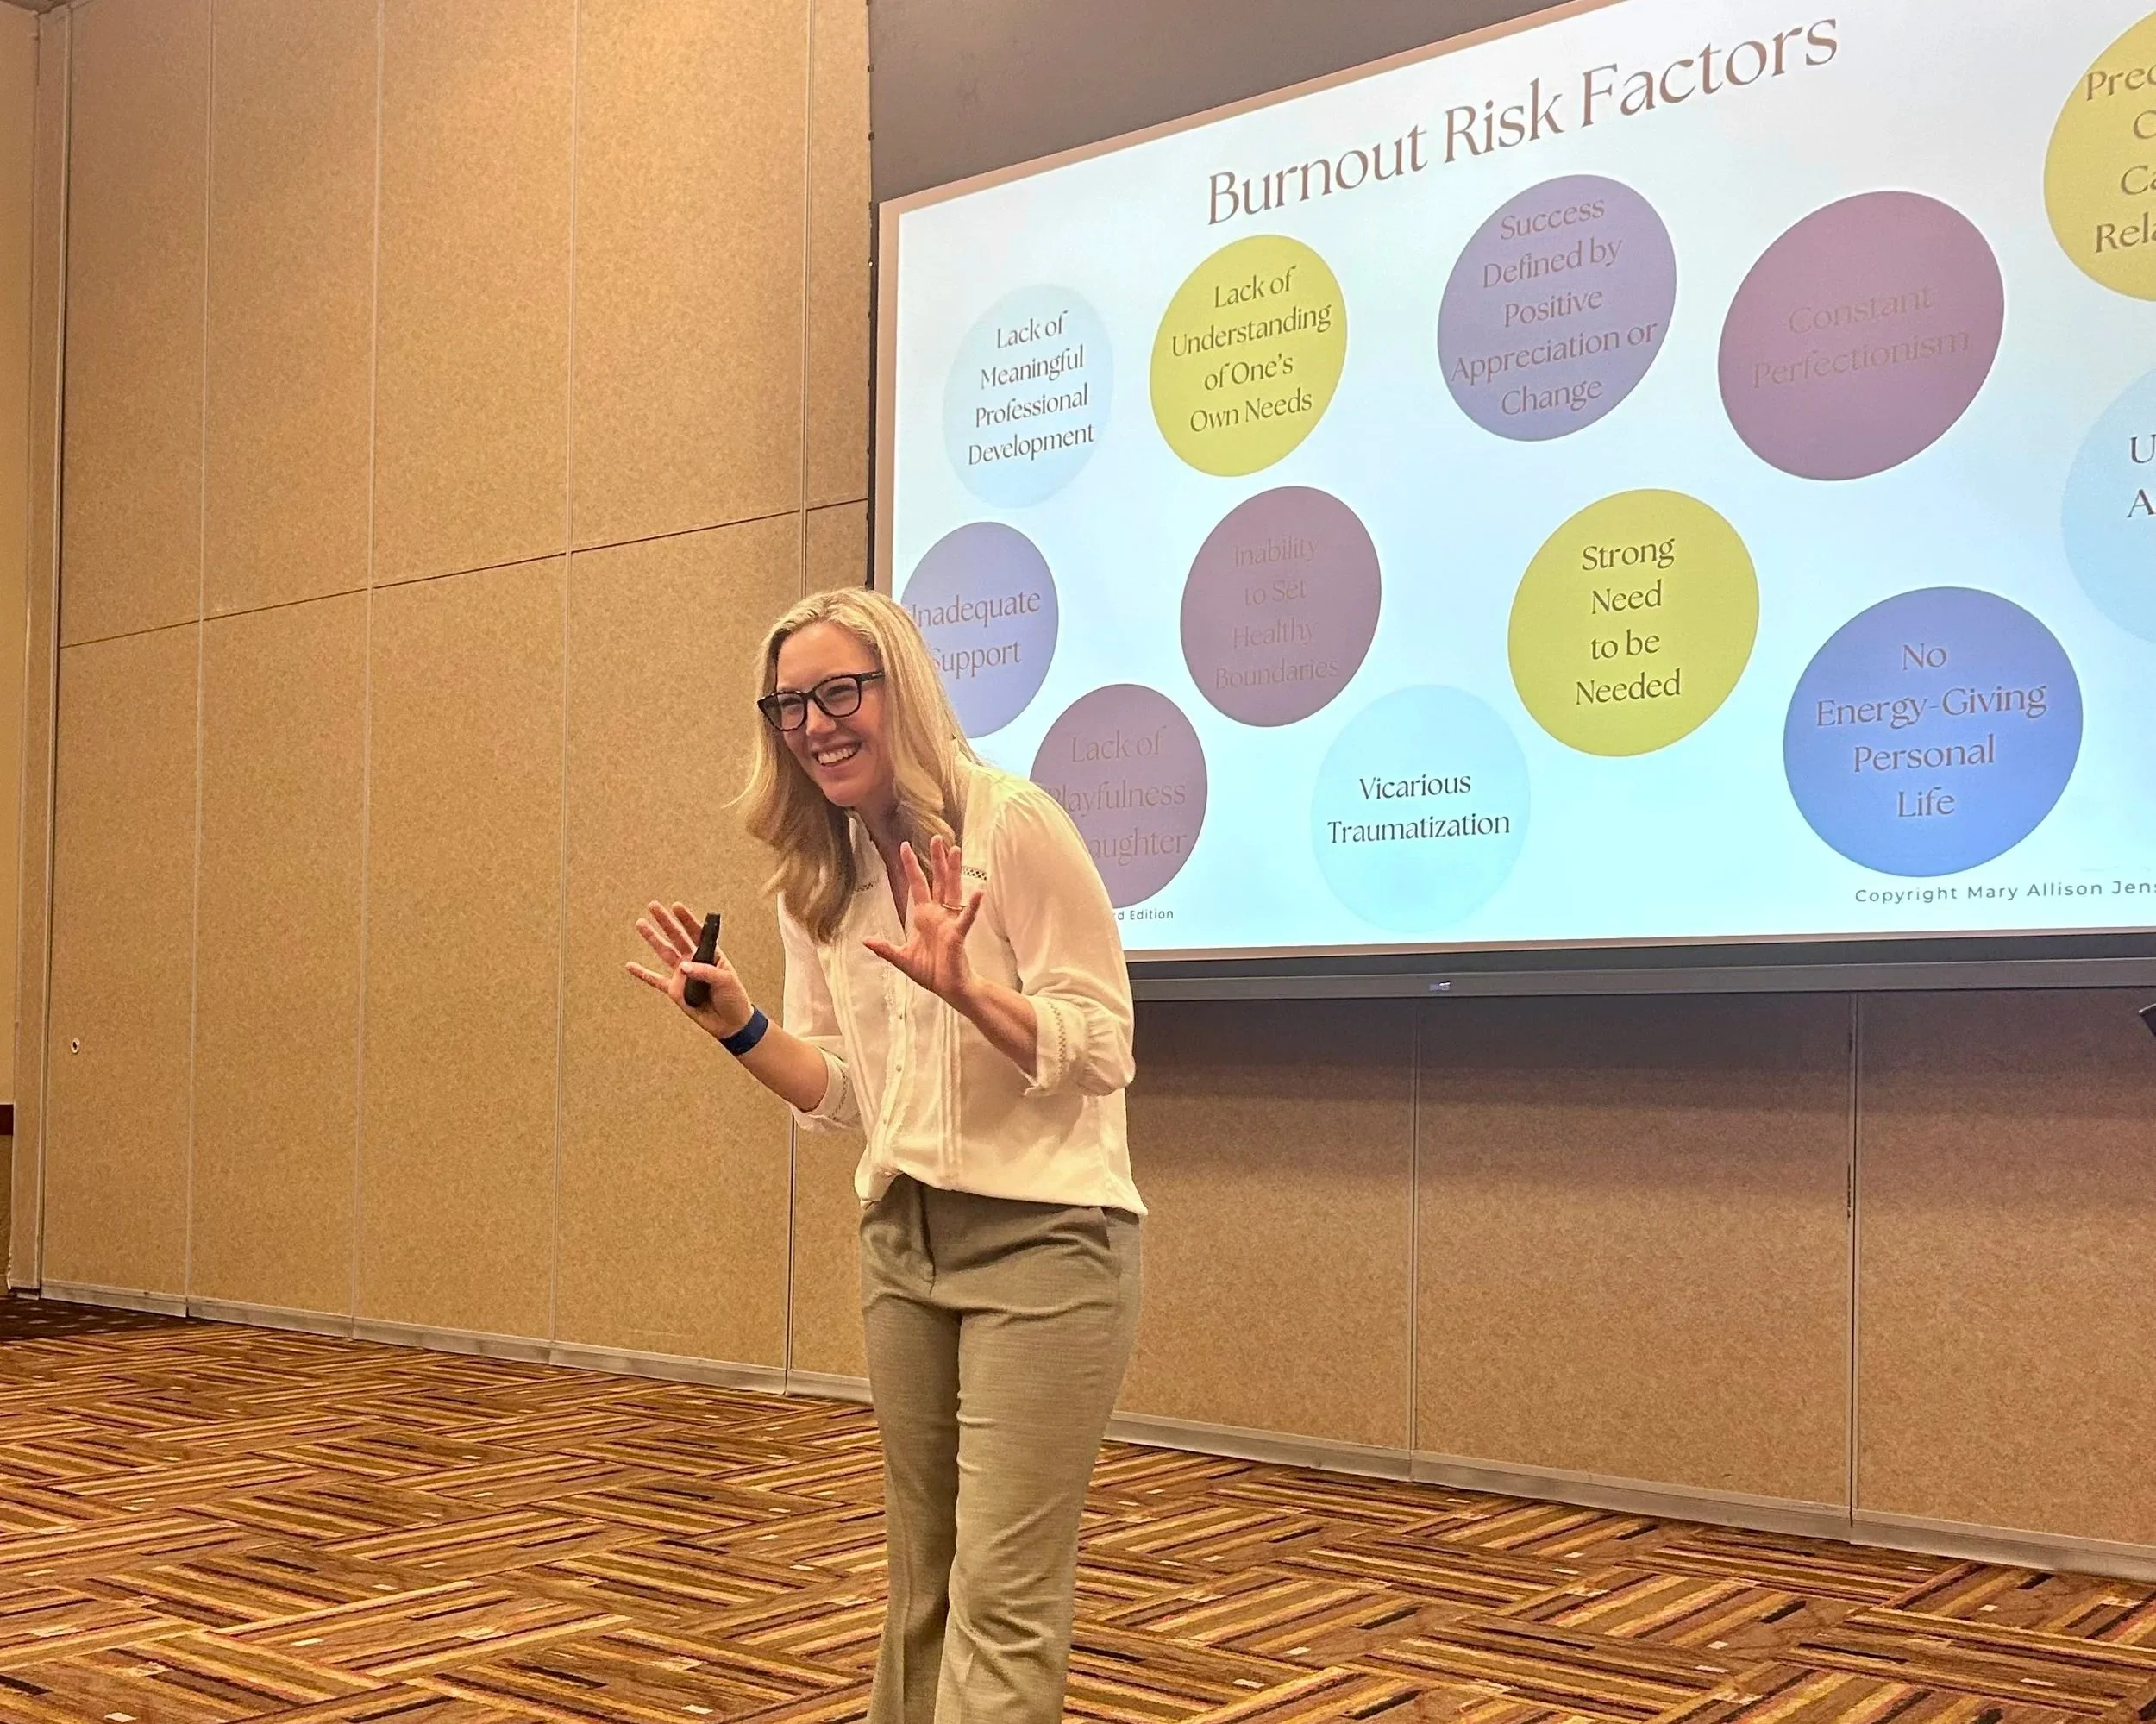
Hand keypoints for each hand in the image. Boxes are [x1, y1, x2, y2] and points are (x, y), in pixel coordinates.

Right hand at [627, 901, 753, 1038]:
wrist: (729, 1023)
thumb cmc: (733, 998)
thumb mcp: (725, 981)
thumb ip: (704, 972)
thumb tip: (682, 967)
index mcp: (710, 954)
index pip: (697, 932)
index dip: (686, 919)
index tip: (676, 906)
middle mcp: (694, 960)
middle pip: (677, 937)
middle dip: (665, 921)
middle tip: (653, 906)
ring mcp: (683, 974)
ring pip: (664, 953)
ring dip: (652, 939)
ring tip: (641, 924)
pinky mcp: (675, 991)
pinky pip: (656, 980)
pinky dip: (643, 974)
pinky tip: (630, 966)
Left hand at [864, 836, 982, 1008]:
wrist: (948, 988)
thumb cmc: (931, 972)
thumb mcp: (902, 958)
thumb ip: (885, 948)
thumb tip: (866, 941)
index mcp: (925, 916)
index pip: (918, 885)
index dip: (912, 866)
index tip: (905, 846)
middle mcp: (939, 914)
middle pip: (939, 880)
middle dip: (937, 860)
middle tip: (937, 838)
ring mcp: (950, 922)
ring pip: (953, 890)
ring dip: (954, 871)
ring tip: (956, 851)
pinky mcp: (958, 935)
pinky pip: (965, 918)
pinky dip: (972, 907)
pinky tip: (978, 893)